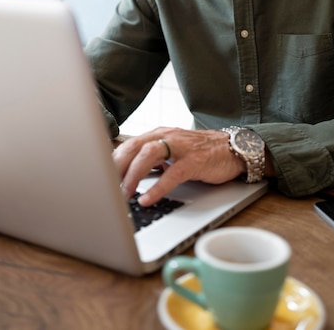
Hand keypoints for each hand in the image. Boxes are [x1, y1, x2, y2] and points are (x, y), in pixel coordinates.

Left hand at [112, 126, 245, 205]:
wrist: (233, 149)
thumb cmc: (201, 153)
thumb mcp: (173, 153)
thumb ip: (153, 161)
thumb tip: (127, 179)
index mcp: (159, 134)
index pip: (128, 144)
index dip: (112, 161)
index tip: (99, 178)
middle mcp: (167, 136)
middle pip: (134, 146)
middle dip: (116, 167)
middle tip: (106, 188)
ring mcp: (181, 148)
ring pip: (149, 154)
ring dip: (133, 175)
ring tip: (124, 194)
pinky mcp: (195, 161)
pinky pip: (173, 173)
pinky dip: (157, 187)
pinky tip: (147, 199)